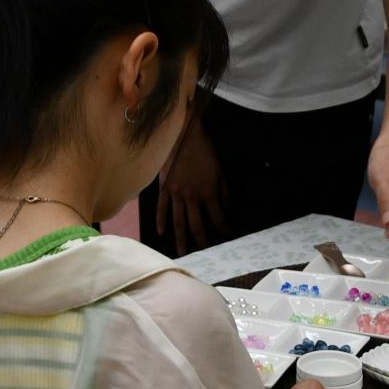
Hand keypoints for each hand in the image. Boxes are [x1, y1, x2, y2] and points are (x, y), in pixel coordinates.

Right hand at [156, 117, 227, 254]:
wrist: (184, 136)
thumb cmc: (205, 152)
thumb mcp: (221, 171)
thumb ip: (224, 193)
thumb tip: (226, 210)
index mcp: (209, 192)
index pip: (218, 217)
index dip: (223, 229)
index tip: (226, 238)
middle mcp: (192, 196)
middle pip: (197, 225)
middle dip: (202, 240)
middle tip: (205, 252)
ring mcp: (176, 193)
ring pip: (179, 221)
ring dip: (181, 238)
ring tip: (182, 252)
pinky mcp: (164, 188)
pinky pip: (162, 207)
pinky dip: (161, 220)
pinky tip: (162, 232)